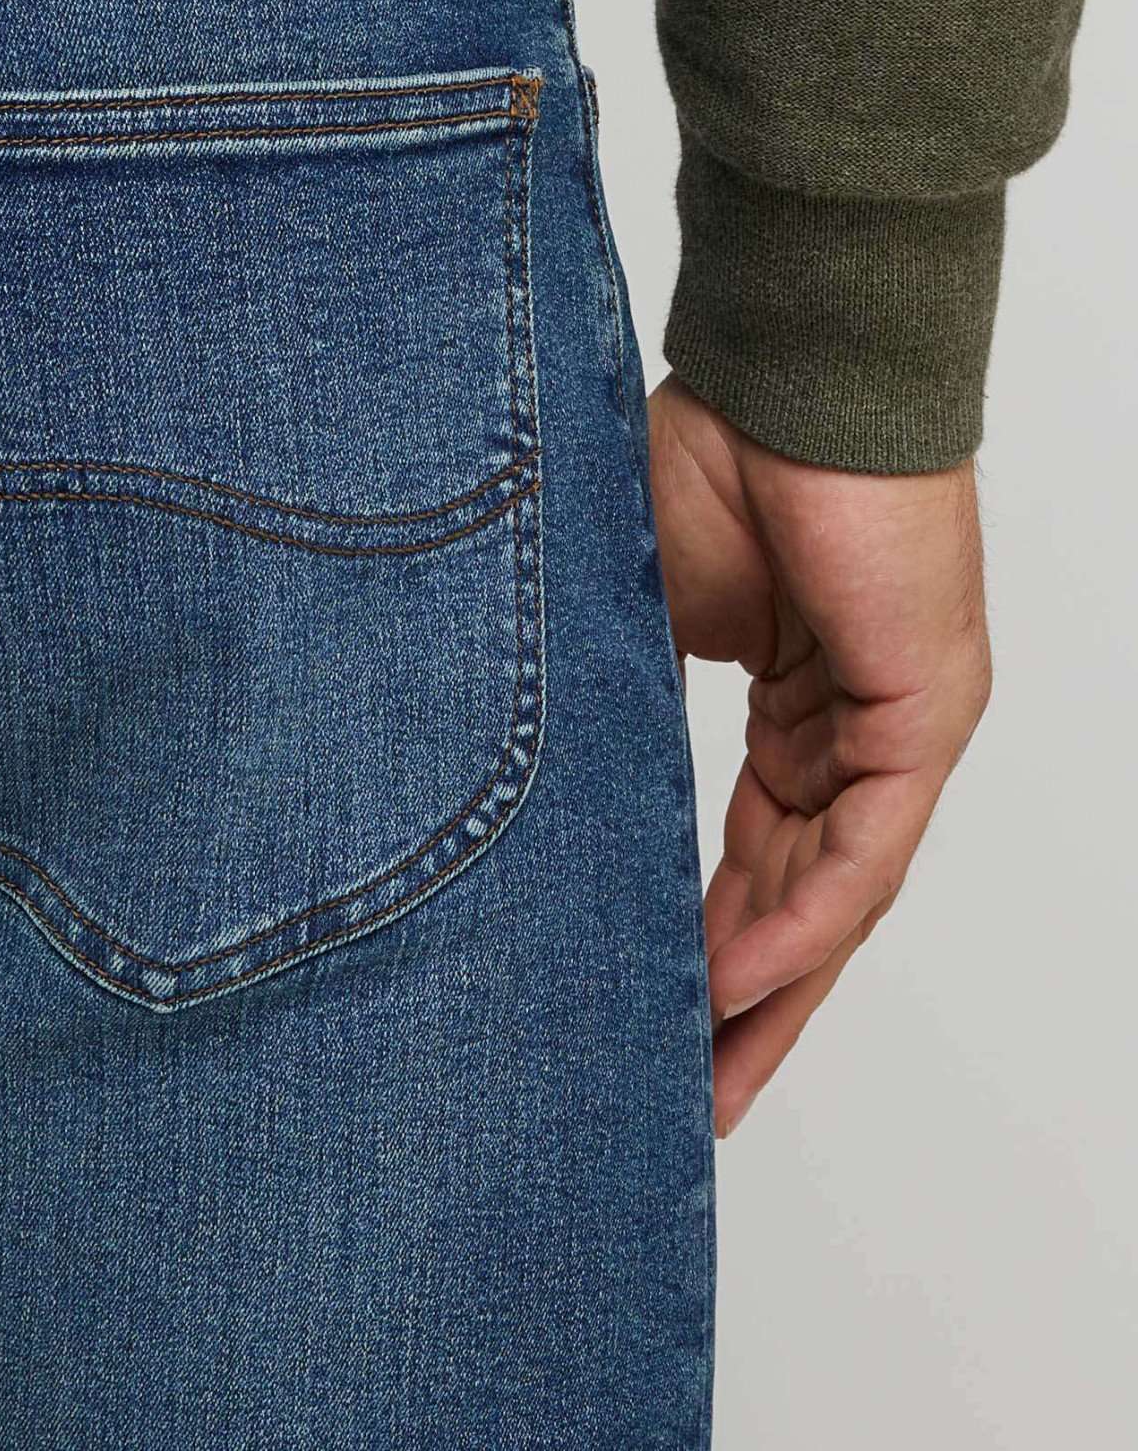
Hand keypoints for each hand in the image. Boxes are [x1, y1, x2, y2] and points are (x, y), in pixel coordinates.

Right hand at [647, 375, 991, 1137]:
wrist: (780, 372)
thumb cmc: (702, 461)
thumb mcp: (632, 620)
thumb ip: (615, 715)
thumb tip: (538, 793)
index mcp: (789, 707)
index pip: (752, 853)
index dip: (700, 941)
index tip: (647, 1017)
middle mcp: (850, 731)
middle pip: (801, 896)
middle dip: (740, 1000)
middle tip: (686, 1092)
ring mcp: (896, 725)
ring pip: (838, 891)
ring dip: (770, 987)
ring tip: (707, 1074)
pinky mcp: (926, 709)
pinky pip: (866, 845)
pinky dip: (802, 917)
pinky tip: (737, 982)